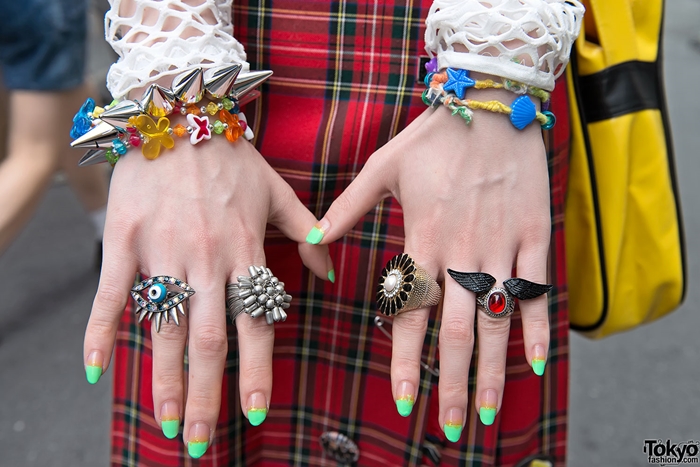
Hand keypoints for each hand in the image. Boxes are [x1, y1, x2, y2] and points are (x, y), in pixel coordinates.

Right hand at [83, 135, 330, 456]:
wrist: (176, 113)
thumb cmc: (230, 156)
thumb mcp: (278, 190)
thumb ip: (308, 231)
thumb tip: (331, 271)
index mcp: (245, 251)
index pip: (255, 322)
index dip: (257, 370)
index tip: (255, 410)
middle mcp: (207, 259)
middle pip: (208, 340)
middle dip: (206, 396)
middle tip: (199, 440)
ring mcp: (162, 251)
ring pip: (163, 328)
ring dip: (162, 381)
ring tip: (164, 421)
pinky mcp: (124, 241)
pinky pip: (111, 294)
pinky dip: (102, 332)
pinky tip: (98, 370)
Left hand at [306, 95, 550, 439]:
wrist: (492, 104)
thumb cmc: (434, 136)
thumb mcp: (382, 167)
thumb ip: (347, 208)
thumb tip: (312, 241)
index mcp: (423, 240)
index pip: (411, 314)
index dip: (408, 360)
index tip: (404, 399)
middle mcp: (462, 252)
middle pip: (457, 331)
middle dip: (452, 385)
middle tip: (451, 426)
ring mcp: (502, 246)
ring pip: (497, 320)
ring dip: (493, 371)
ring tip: (488, 411)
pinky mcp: (534, 235)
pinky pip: (536, 289)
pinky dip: (536, 327)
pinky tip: (534, 364)